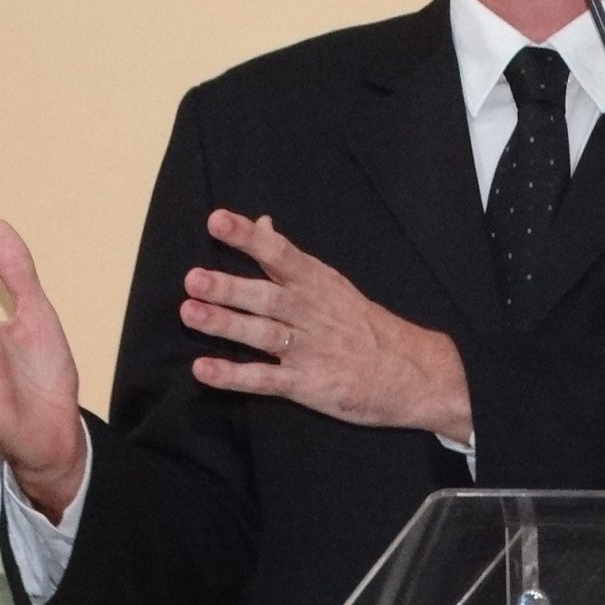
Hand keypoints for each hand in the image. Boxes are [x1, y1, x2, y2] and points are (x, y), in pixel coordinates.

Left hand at [181, 210, 471, 441]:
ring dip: (225, 324)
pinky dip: (235, 376)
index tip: (217, 220)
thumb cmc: (365, 324)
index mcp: (318, 283)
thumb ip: (290, 258)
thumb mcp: (333, 284)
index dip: (248, 237)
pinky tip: (204, 370)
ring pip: (263, 334)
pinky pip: (266, 380)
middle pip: (267, 296)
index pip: (280, 254)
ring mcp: (311, 350)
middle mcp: (312, 313)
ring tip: (190, 313)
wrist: (415, 373)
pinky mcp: (308, 385)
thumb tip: (263, 223)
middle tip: (193, 278)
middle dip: (230, 287)